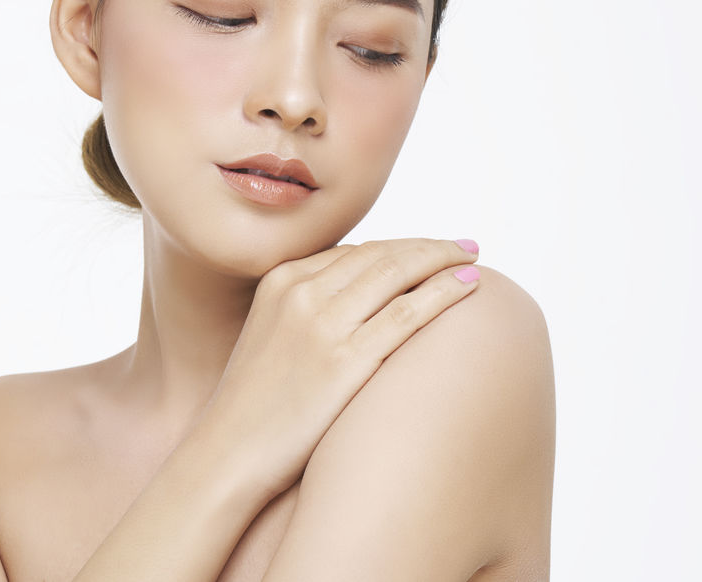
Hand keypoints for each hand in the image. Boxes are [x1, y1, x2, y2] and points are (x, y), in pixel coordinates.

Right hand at [196, 238, 481, 499]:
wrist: (226, 455)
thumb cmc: (256, 407)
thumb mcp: (271, 337)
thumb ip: (307, 311)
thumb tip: (359, 303)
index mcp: (281, 280)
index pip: (356, 251)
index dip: (400, 247)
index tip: (430, 251)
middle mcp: (301, 292)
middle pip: (381, 254)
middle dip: (428, 246)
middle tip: (466, 245)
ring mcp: (322, 325)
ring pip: (398, 273)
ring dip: (444, 259)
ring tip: (475, 258)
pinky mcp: (344, 361)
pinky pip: (408, 313)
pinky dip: (445, 292)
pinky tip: (471, 285)